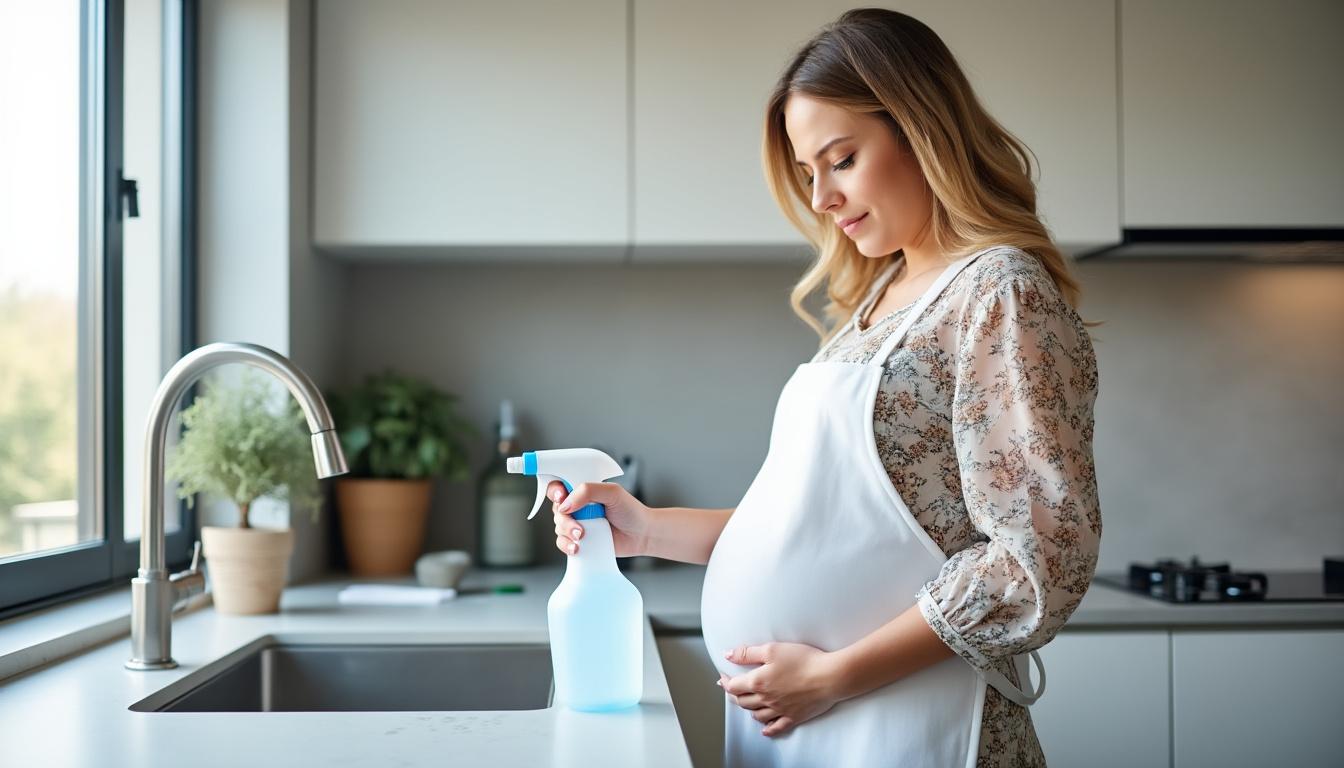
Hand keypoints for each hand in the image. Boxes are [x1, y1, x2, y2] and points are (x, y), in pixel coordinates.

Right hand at [550, 481, 651, 557]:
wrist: (642, 535)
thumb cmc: (631, 511)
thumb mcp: (612, 493)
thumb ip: (588, 491)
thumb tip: (566, 504)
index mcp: (583, 491)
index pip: (559, 486)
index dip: (555, 491)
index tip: (560, 497)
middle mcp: (578, 507)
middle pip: (557, 510)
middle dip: (564, 519)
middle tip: (579, 527)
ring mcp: (578, 524)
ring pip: (559, 527)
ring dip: (566, 533)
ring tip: (582, 537)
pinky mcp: (580, 541)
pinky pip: (563, 543)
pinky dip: (566, 545)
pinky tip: (577, 548)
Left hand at [717, 642, 845, 737]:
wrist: (829, 676)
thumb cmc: (803, 660)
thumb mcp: (772, 649)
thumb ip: (747, 653)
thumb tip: (728, 655)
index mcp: (758, 682)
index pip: (734, 686)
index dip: (725, 681)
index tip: (723, 677)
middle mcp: (766, 699)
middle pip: (743, 701)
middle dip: (735, 695)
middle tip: (732, 689)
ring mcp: (780, 710)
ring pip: (757, 715)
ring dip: (749, 710)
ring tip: (747, 704)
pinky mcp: (794, 717)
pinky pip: (777, 727)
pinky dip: (768, 729)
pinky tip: (765, 729)